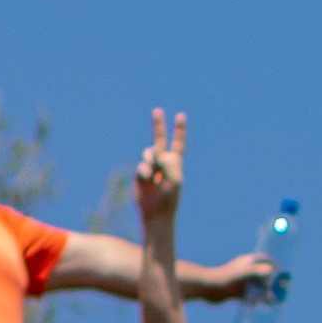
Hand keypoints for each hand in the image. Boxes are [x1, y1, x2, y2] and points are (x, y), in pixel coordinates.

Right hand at [135, 105, 186, 242]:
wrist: (156, 213)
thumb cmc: (169, 197)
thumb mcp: (174, 178)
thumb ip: (169, 162)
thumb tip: (157, 153)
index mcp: (175, 162)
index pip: (178, 143)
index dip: (179, 130)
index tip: (181, 116)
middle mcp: (163, 162)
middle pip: (160, 139)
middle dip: (158, 125)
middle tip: (157, 110)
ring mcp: (151, 167)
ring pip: (148, 153)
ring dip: (151, 160)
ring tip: (154, 174)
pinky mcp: (140, 174)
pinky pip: (141, 165)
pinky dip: (145, 171)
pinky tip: (148, 181)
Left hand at [182, 251, 277, 301]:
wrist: (207, 288)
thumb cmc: (224, 277)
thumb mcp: (242, 274)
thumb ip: (256, 272)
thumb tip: (271, 271)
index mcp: (247, 262)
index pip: (264, 260)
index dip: (274, 265)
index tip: (283, 273)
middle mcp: (245, 271)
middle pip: (263, 275)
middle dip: (272, 283)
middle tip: (280, 291)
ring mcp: (241, 282)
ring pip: (257, 287)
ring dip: (265, 294)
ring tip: (272, 301)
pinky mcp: (236, 293)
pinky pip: (249, 297)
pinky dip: (256, 301)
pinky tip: (261, 306)